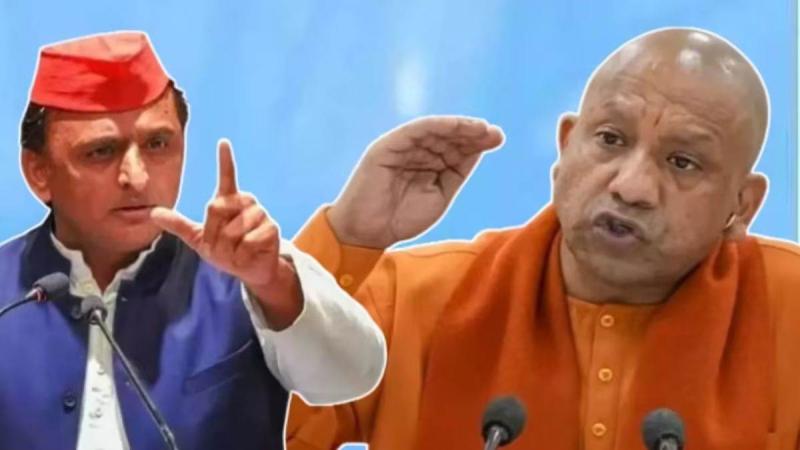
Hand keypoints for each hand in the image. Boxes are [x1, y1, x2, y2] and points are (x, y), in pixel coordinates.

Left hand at [150, 139, 301, 328]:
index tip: (223, 142)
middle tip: (222, 246)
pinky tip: (249, 254)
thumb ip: (179, 225)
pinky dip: (242, 254)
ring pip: (233, 229)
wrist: (250, 270)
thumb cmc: (226, 252)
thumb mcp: (199, 239)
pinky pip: (248, 241)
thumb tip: (152, 212)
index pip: (227, 176)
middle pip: (216, 208)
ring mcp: (260, 214)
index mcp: (228, 201)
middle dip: (213, 234)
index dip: (224, 160)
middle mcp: (246, 202)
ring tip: (236, 251)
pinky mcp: (271, 228)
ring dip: (229, 248)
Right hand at [327, 116, 503, 247]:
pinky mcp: (386, 147)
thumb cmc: (400, 219)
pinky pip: (415, 131)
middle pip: (448, 137)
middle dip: (472, 133)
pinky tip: (457, 126)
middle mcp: (414, 151)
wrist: (367, 233)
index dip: (477, 142)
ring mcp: (400, 148)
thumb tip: (478, 149)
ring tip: (481, 129)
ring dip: (459, 127)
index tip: (498, 139)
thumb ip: (455, 173)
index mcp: (427, 163)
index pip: (455, 147)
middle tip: (495, 133)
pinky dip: (437, 126)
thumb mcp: (439, 195)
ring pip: (434, 131)